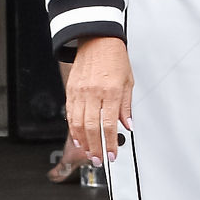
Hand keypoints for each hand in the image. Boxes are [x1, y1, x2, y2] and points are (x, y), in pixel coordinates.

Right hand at [65, 35, 132, 165]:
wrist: (96, 39)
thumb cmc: (114, 57)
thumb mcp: (128, 81)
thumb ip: (126, 106)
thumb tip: (127, 125)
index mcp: (112, 91)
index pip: (109, 124)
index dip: (109, 143)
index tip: (112, 155)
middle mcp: (94, 93)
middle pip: (92, 128)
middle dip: (95, 147)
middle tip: (99, 160)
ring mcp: (80, 92)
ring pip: (79, 123)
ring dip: (84, 142)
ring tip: (89, 153)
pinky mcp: (71, 90)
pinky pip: (70, 114)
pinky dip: (73, 129)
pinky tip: (78, 137)